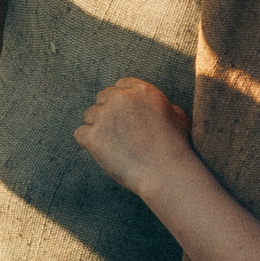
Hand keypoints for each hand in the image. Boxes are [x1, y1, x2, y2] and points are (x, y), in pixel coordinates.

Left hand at [73, 79, 197, 197]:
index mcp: (142, 91)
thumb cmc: (178, 150)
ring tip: (114, 147)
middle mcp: (121, 98)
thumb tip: (155, 107)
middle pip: (102, 98)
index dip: (121, 102)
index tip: (124, 117)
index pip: (121, 85)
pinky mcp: (93, 136)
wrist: (167, 174)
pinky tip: (104, 154)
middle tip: (118, 134)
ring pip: (90, 115)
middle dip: (108, 113)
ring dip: (98, 128)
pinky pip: (80, 134)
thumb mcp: (179, 118)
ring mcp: (105, 116)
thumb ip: (162, 105)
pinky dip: (89, 143)